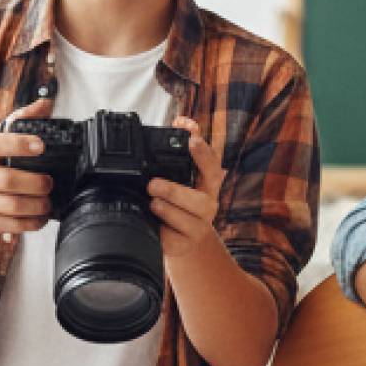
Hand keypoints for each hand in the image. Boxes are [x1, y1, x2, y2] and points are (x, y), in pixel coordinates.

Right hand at [0, 97, 55, 242]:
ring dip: (38, 205)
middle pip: (8, 180)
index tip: (41, 145)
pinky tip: (40, 217)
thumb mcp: (0, 141)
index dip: (19, 144)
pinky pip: (12, 225)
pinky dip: (32, 223)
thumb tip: (45, 103)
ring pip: (12, 206)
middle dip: (36, 183)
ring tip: (47, 202)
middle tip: (50, 183)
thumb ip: (22, 121)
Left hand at [146, 114, 228, 268]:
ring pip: (189, 221)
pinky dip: (164, 230)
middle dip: (176, 191)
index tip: (191, 140)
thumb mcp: (179, 175)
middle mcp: (207, 206)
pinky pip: (175, 239)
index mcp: (207, 185)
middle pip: (200, 200)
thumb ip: (181, 148)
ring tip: (153, 203)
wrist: (180, 239)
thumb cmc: (178, 201)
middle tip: (153, 184)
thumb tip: (182, 121)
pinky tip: (156, 223)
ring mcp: (198, 228)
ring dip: (169, 210)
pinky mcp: (184, 245)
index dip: (204, 154)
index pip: (212, 167)